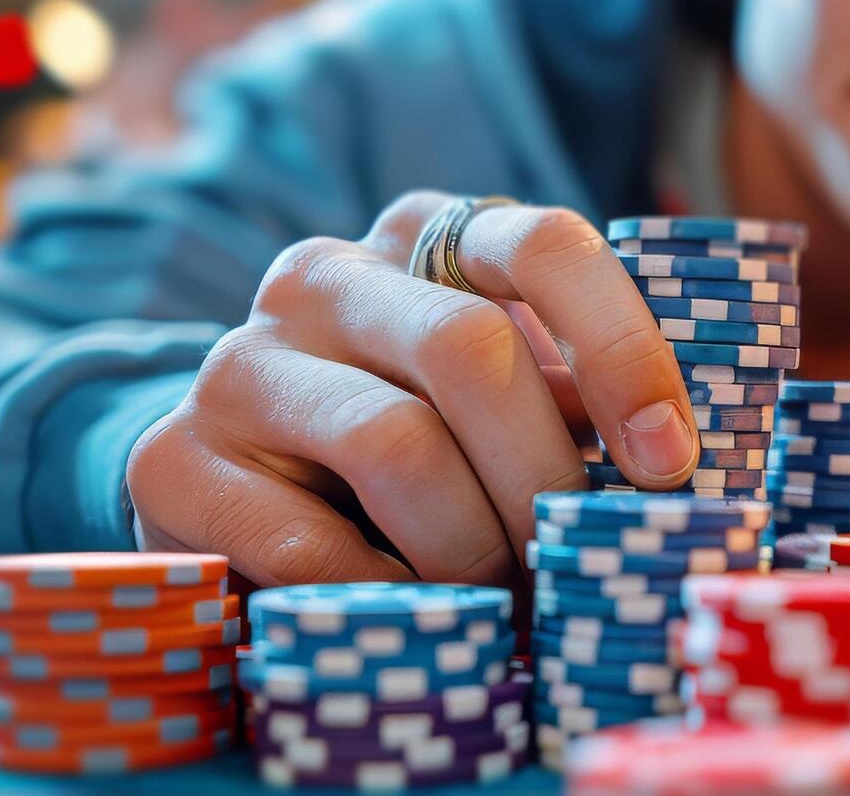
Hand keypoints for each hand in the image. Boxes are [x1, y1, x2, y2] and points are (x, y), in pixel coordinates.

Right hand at [127, 192, 698, 586]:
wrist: (245, 485)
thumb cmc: (420, 432)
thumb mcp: (505, 393)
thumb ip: (574, 395)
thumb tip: (676, 462)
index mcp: (426, 235)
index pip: (543, 245)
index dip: (622, 350)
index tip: (667, 459)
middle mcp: (326, 275)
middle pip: (473, 350)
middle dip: (545, 476)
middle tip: (574, 560)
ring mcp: (240, 360)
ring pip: (397, 446)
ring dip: (473, 545)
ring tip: (503, 598)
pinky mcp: (173, 460)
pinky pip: (311, 542)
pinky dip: (389, 595)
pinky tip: (416, 613)